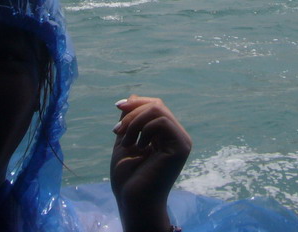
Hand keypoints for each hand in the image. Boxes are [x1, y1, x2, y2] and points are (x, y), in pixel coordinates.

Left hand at [110, 95, 191, 231]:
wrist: (133, 201)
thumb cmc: (128, 178)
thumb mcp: (126, 141)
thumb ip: (130, 120)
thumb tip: (133, 95)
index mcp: (165, 135)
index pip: (155, 106)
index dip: (136, 103)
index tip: (117, 106)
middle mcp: (176, 136)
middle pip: (157, 105)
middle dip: (132, 113)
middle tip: (116, 131)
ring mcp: (181, 141)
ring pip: (159, 111)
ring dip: (135, 122)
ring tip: (124, 141)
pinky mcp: (181, 146)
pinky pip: (163, 122)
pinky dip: (144, 128)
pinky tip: (137, 146)